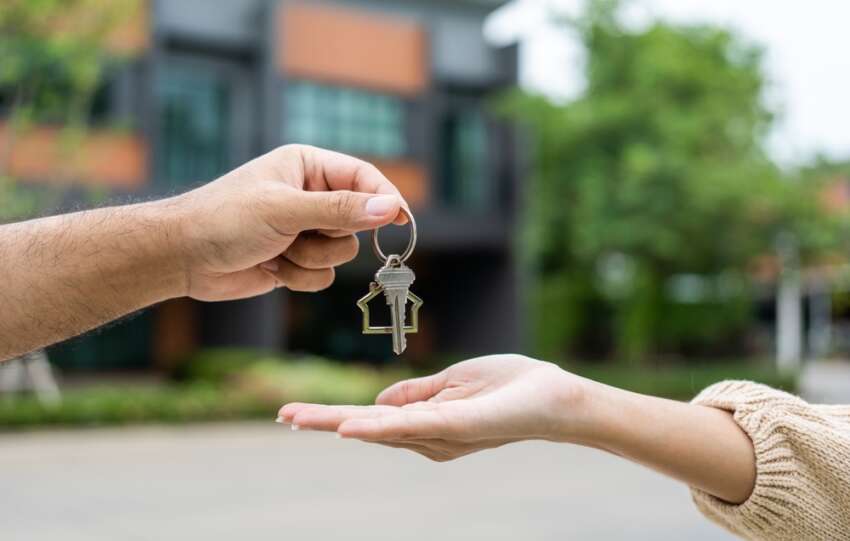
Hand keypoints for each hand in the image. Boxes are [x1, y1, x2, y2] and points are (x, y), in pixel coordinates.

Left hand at [171, 145, 406, 300]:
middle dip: (329, 236)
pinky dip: (299, 278)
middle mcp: (310, 196)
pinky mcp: (296, 260)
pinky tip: (269, 267)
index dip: (384, 199)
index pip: (364, 177)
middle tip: (299, 234)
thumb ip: (340, 210)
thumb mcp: (285, 209)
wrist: (182, 258)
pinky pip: (324, 276)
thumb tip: (390, 208)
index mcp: (308, 166)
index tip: (401, 221)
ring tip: (276, 251)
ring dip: (310, 260)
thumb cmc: (225, 219)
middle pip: (357, 222)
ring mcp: (303, 230)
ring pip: (342, 254)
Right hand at [278, 355, 589, 461]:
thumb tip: (377, 403)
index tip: (295, 413)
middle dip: (323, 422)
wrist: (557, 396)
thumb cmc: (510, 387)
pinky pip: (414, 427)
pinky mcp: (458, 427)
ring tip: (297, 417)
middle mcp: (429, 437)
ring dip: (337, 423)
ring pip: (381, 428)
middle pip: (367, 427)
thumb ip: (416, 395)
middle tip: (283, 416)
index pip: (371, 419)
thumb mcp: (454, 383)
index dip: (334, 417)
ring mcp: (441, 435)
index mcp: (426, 422)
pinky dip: (379, 427)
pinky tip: (351, 426)